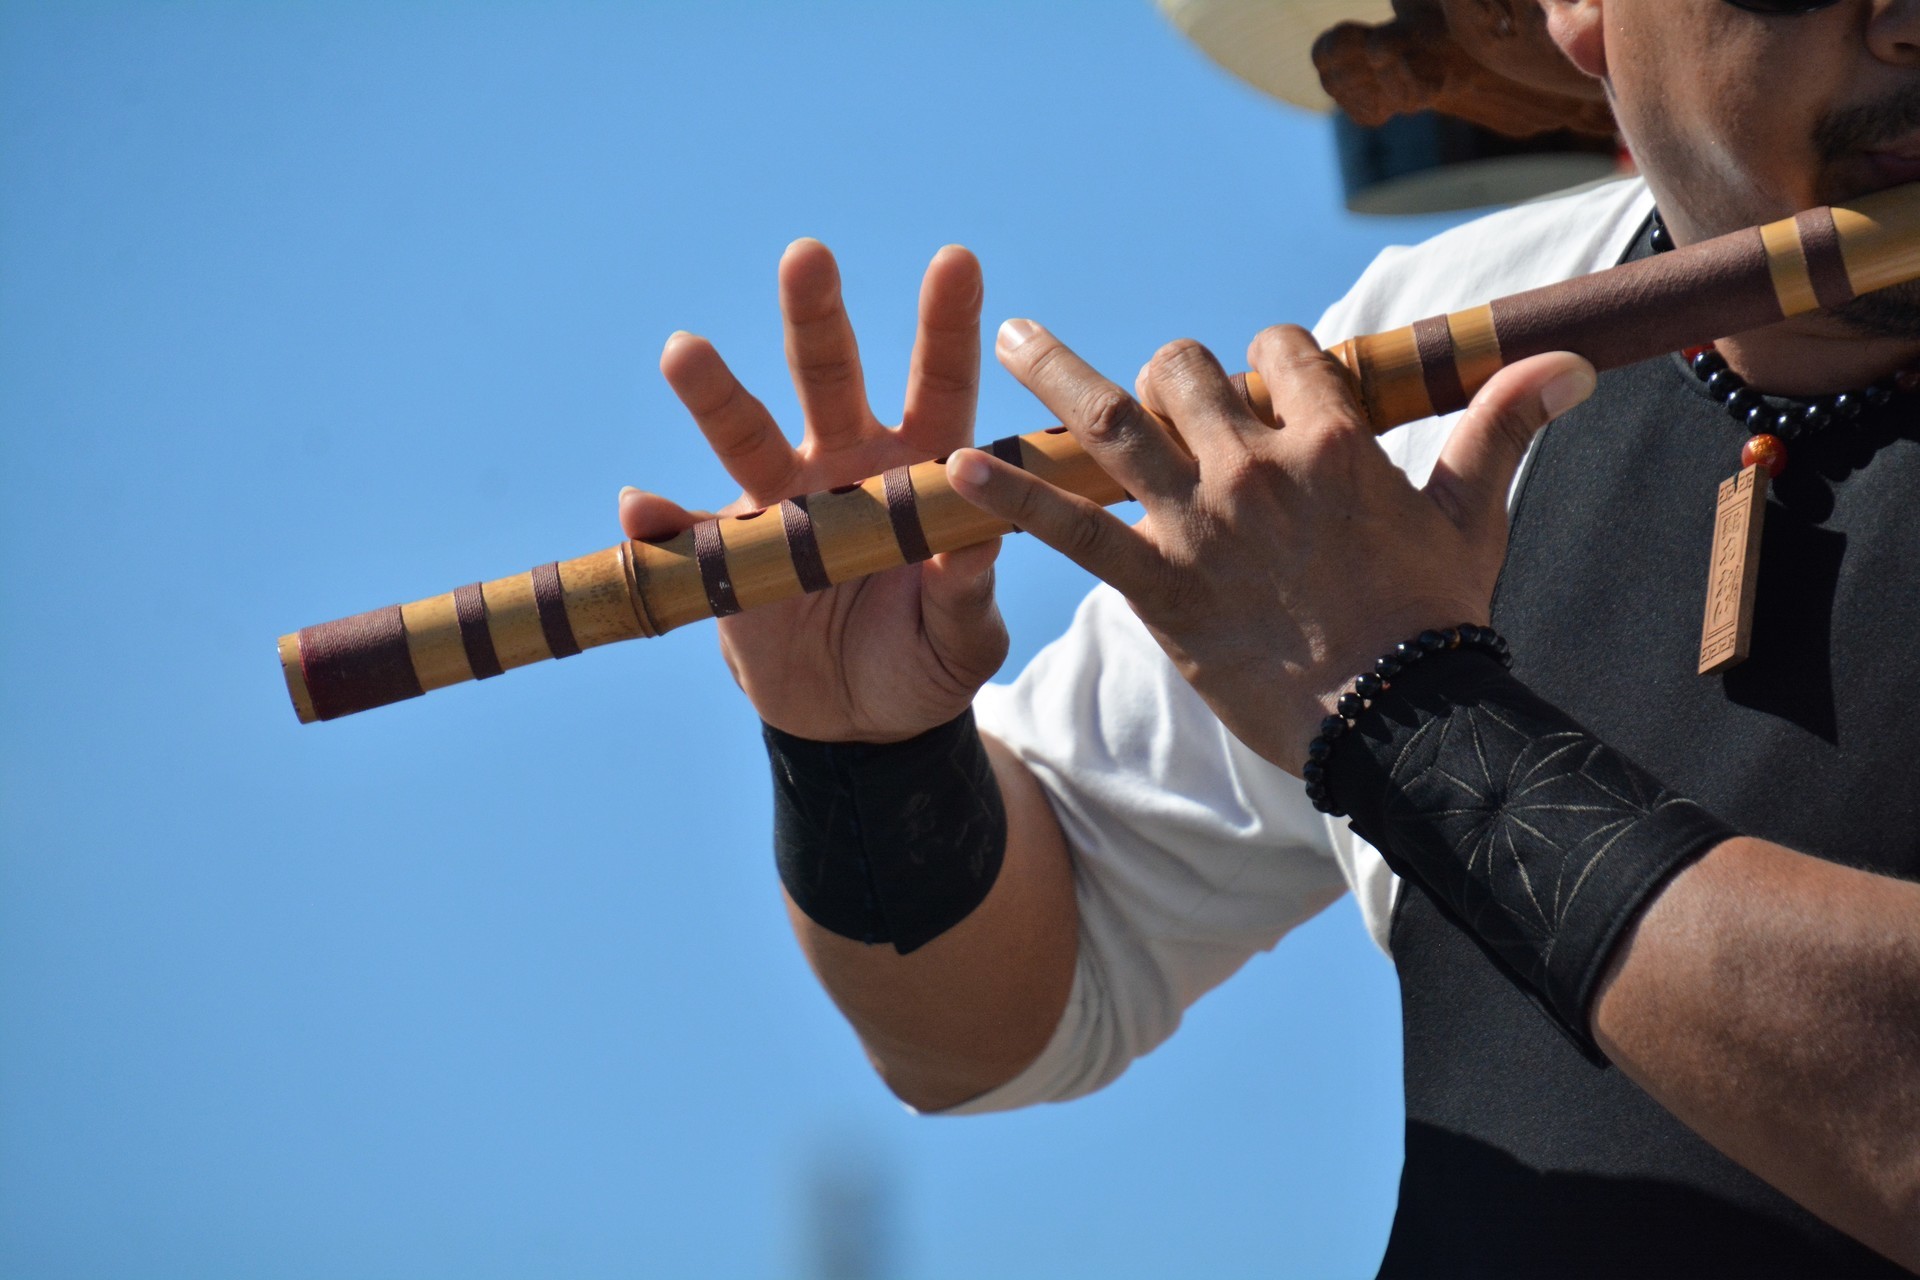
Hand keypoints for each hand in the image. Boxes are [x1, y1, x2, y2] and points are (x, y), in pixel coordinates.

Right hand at [619, 240, 1008, 742]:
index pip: (940, 387)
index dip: (946, 326)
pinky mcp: (726, 555)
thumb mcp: (964, 637)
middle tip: (808, 255)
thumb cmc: (926, 661)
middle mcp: (846, 465)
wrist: (855, 721)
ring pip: (744, 435)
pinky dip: (661, 525)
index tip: (957, 260)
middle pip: (830, 378)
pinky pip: (686, 535)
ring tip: (684, 351)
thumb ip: (968, 589)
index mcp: (920, 470)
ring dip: (714, 394)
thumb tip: (971, 539)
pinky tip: (640, 509)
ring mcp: (780, 504)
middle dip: (817, 317)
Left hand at [946, 319, 1594, 770]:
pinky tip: (957, 471)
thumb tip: (1567, 362)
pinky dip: (1012, 499)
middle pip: (1187, 372)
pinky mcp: (1157, 586)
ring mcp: (1200, 523)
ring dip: (1055, 373)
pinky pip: (1070, 532)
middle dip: (1178, 376)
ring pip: (1114, 422)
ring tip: (1011, 337)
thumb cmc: (1438, 620)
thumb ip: (1504, 426)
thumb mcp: (1477, 514)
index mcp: (1334, 438)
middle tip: (1174, 407)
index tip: (1272, 392)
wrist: (1398, 721)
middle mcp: (1257, 465)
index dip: (1272, 362)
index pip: (1282, 349)